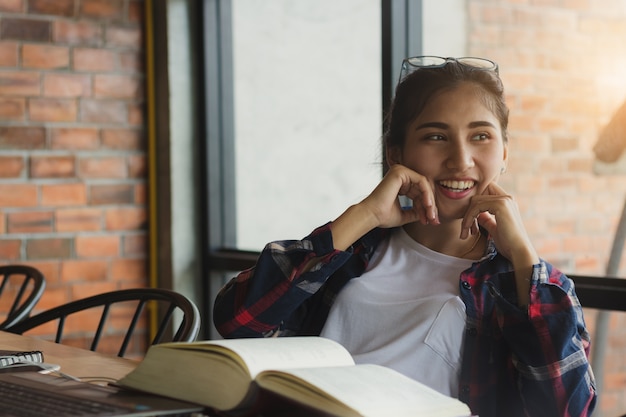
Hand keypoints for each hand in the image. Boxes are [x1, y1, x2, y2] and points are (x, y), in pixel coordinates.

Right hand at [330, 164, 438, 250]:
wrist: (371, 215)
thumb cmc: (382, 216)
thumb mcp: (404, 215)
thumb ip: (416, 212)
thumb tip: (429, 215)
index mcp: (399, 183)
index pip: (418, 193)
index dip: (426, 207)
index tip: (430, 220)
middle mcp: (399, 175)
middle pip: (423, 189)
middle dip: (430, 205)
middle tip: (434, 219)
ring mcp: (400, 171)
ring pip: (424, 185)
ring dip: (430, 201)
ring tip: (431, 215)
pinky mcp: (400, 172)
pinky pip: (421, 181)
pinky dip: (426, 193)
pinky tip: (428, 205)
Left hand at [461, 182, 538, 305]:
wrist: (520, 255)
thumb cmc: (508, 247)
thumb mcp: (494, 231)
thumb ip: (486, 221)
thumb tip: (476, 219)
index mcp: (506, 203)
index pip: (483, 192)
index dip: (471, 201)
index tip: (464, 220)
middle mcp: (507, 199)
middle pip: (478, 192)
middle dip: (465, 207)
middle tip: (463, 227)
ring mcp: (505, 201)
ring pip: (474, 200)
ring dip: (466, 218)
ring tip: (466, 234)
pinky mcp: (502, 206)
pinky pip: (476, 206)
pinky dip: (468, 220)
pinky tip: (469, 234)